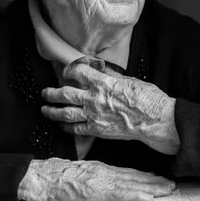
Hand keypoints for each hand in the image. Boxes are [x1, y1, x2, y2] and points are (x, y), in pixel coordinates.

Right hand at [18, 158, 175, 200]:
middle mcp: (104, 173)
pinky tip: (147, 196)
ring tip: (166, 189)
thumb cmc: (56, 176)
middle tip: (171, 184)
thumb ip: (95, 173)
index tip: (160, 178)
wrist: (41, 177)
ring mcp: (100, 182)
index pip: (128, 172)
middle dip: (154, 181)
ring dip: (151, 187)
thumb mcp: (80, 170)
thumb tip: (107, 178)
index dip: (146, 175)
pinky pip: (118, 194)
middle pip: (134, 177)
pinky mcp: (95, 191)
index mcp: (101, 169)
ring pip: (131, 185)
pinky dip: (134, 194)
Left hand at [41, 60, 179, 154]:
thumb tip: (102, 69)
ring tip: (45, 110)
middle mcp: (94, 98)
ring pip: (65, 113)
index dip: (69, 70)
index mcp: (102, 82)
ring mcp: (94, 115)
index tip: (65, 71)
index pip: (78, 72)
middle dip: (51, 93)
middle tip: (45, 92)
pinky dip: (66, 127)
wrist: (154, 120)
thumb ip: (111, 75)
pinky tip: (61, 125)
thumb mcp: (129, 79)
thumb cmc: (147, 98)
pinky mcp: (97, 130)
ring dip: (52, 111)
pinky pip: (76, 129)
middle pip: (65, 93)